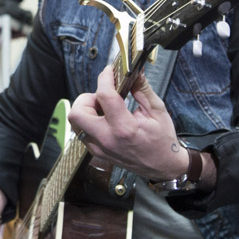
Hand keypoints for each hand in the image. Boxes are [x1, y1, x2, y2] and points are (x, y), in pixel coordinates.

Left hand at [69, 67, 187, 180]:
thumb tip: (134, 71)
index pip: (104, 96)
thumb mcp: (157, 111)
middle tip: (102, 96)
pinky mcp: (97, 152)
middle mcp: (108, 140)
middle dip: (86, 98)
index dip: (105, 78)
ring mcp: (100, 148)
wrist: (162, 167)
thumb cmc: (162, 142)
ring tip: (104, 108)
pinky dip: (89, 121)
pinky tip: (105, 119)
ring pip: (75, 124)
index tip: (109, 71)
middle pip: (77, 113)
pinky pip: (82, 133)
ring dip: (86, 110)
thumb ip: (142, 88)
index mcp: (125, 128)